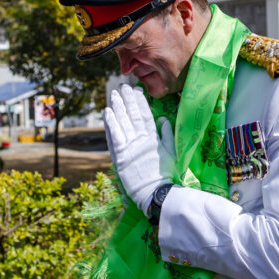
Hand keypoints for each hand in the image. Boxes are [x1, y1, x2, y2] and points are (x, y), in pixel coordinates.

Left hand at [103, 85, 173, 212]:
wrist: (155, 192)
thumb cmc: (165, 174)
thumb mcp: (171, 152)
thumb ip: (166, 134)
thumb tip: (162, 118)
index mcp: (153, 138)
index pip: (145, 115)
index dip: (140, 101)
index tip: (136, 90)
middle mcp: (141, 139)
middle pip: (132, 115)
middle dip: (127, 99)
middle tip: (123, 87)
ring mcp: (130, 146)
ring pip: (122, 122)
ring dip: (117, 107)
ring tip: (113, 95)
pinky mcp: (120, 156)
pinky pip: (114, 136)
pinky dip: (110, 123)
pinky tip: (107, 112)